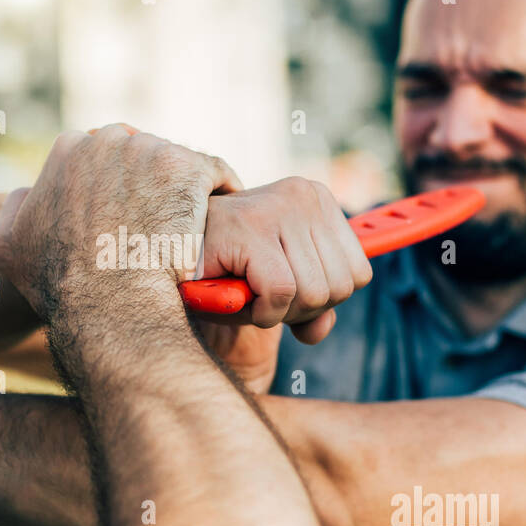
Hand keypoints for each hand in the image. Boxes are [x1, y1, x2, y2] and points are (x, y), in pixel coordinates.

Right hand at [0, 125, 241, 319]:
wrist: (111, 303)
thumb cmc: (59, 283)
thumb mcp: (8, 246)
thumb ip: (13, 208)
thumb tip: (28, 192)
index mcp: (67, 149)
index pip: (103, 156)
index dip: (117, 187)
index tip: (128, 216)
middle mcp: (108, 140)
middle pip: (140, 153)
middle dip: (150, 181)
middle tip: (163, 222)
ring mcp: (150, 150)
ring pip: (176, 163)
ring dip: (185, 188)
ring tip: (194, 224)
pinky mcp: (190, 169)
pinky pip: (215, 173)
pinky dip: (221, 191)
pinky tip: (222, 217)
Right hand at [192, 177, 371, 391]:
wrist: (166, 253)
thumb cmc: (224, 269)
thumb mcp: (280, 288)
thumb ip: (310, 310)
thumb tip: (318, 330)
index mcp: (317, 199)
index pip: (359, 272)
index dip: (325, 300)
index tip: (291, 295)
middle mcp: (303, 195)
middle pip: (340, 287)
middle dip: (301, 310)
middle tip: (264, 298)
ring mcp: (278, 207)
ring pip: (314, 293)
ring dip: (278, 313)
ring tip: (249, 295)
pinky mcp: (250, 227)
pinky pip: (281, 293)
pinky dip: (263, 312)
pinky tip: (239, 299)